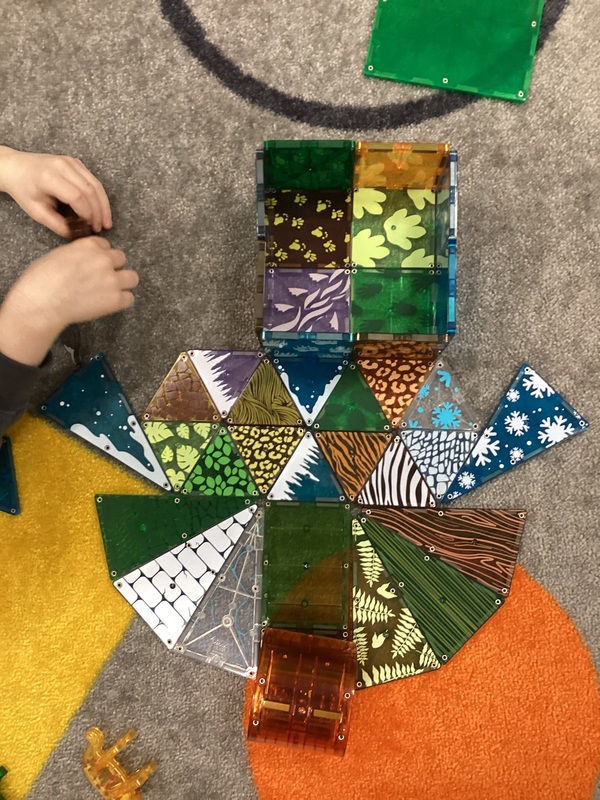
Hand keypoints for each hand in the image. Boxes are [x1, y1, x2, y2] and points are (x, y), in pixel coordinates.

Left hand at [0, 146, 111, 237]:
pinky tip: (101, 209)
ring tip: (106, 221)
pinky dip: (99, 196)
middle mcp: (62, 166)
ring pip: (96, 185)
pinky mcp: (76, 162)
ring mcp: (71, 162)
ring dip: (104, 204)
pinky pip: (93, 180)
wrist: (15, 167)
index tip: (89, 227)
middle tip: (100, 227)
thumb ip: (56, 224)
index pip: (77, 197)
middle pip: (90, 190)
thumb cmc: (23, 188)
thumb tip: (75, 234)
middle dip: (99, 211)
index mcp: (49, 178)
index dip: (87, 214)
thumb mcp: (35, 211)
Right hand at [0, 238, 137, 365]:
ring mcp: (112, 280)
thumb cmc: (42, 279)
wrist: (43, 302)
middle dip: (113, 267)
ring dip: (124, 283)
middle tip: (102, 278)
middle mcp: (104, 260)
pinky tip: (110, 303)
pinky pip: (129, 298)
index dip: (101, 255)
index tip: (95, 264)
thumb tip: (84, 261)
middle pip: (121, 259)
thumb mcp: (59, 255)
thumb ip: (78, 254)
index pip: (106, 246)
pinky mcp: (116, 299)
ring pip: (132, 278)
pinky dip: (122, 301)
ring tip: (112, 291)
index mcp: (89, 246)